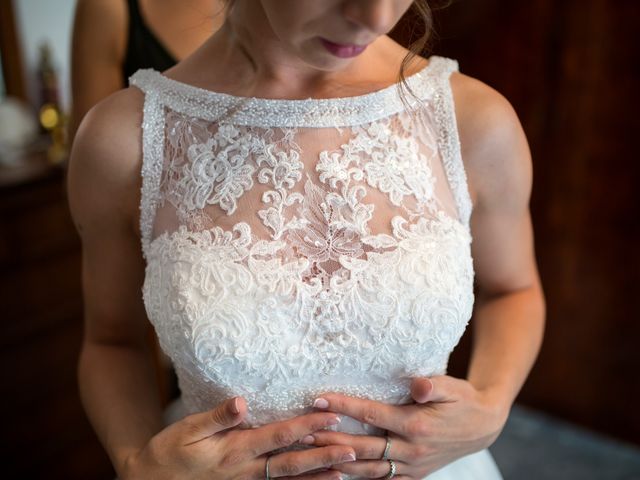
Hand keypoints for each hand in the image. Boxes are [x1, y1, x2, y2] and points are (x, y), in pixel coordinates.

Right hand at [123, 396, 355, 479]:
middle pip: (292, 462)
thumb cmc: (170, 452)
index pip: (278, 436)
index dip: (306, 424)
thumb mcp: (188, 429)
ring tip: (346, 471)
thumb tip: (242, 401)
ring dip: (318, 475)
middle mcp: (246, 471)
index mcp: (235, 450)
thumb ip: (217, 417)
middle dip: (323, 454)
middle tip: (352, 449)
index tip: (330, 414)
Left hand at [305, 376, 509, 478]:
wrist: (483, 426)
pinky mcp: (414, 475)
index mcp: (416, 424)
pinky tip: (337, 472)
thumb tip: (416, 385)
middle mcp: (411, 449)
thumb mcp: (452, 387)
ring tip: (312, 452)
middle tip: (302, 431)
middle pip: (362, 446)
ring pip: (367, 469)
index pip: (372, 415)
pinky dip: (359, 477)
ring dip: (338, 461)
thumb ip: (433, 385)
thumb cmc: (463, 400)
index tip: (319, 398)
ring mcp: (412, 466)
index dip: (344, 406)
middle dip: (330, 438)